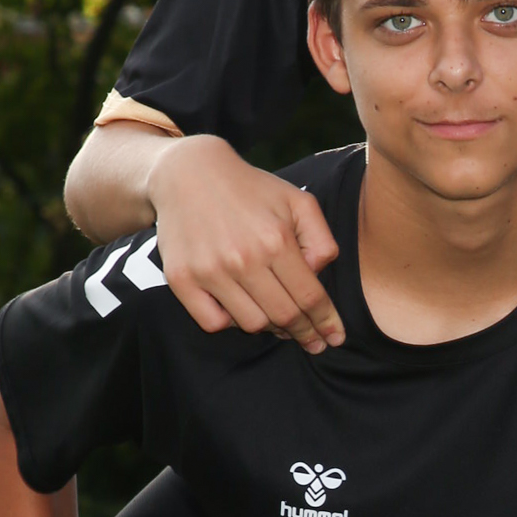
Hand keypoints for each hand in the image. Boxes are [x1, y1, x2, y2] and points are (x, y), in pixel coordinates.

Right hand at [148, 137, 343, 351]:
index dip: (326, 322)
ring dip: (269, 327)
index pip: (310, 297)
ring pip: (251, 324)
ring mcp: (210, 271)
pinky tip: (239, 309)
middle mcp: (243, 259)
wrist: (188, 174)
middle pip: (284, 316)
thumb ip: (321, 240)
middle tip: (312, 341)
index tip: (334, 338)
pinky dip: (230, 322)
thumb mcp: (298, 202)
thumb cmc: (250, 190)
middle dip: (305, 333)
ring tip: (276, 318)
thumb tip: (318, 275)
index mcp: (276, 240)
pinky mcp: (182, 279)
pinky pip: (213, 322)